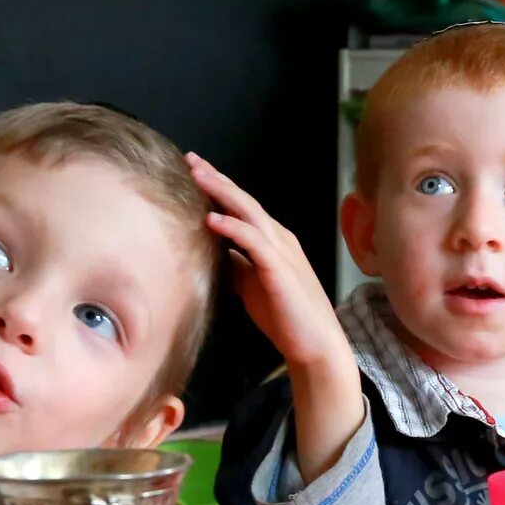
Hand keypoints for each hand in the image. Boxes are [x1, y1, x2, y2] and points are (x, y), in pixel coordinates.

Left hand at [189, 155, 365, 481]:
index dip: (218, 188)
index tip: (193, 170)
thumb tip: (211, 250)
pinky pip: (254, 242)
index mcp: (272, 241)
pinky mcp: (279, 270)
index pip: (241, 207)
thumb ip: (235, 264)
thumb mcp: (250, 284)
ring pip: (248, 213)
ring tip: (198, 176)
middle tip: (190, 159)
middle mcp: (278, 239)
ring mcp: (281, 252)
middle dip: (216, 179)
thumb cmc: (284, 317)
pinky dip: (232, 228)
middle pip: (243, 201)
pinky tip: (212, 219)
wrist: (314, 345)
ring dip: (222, 192)